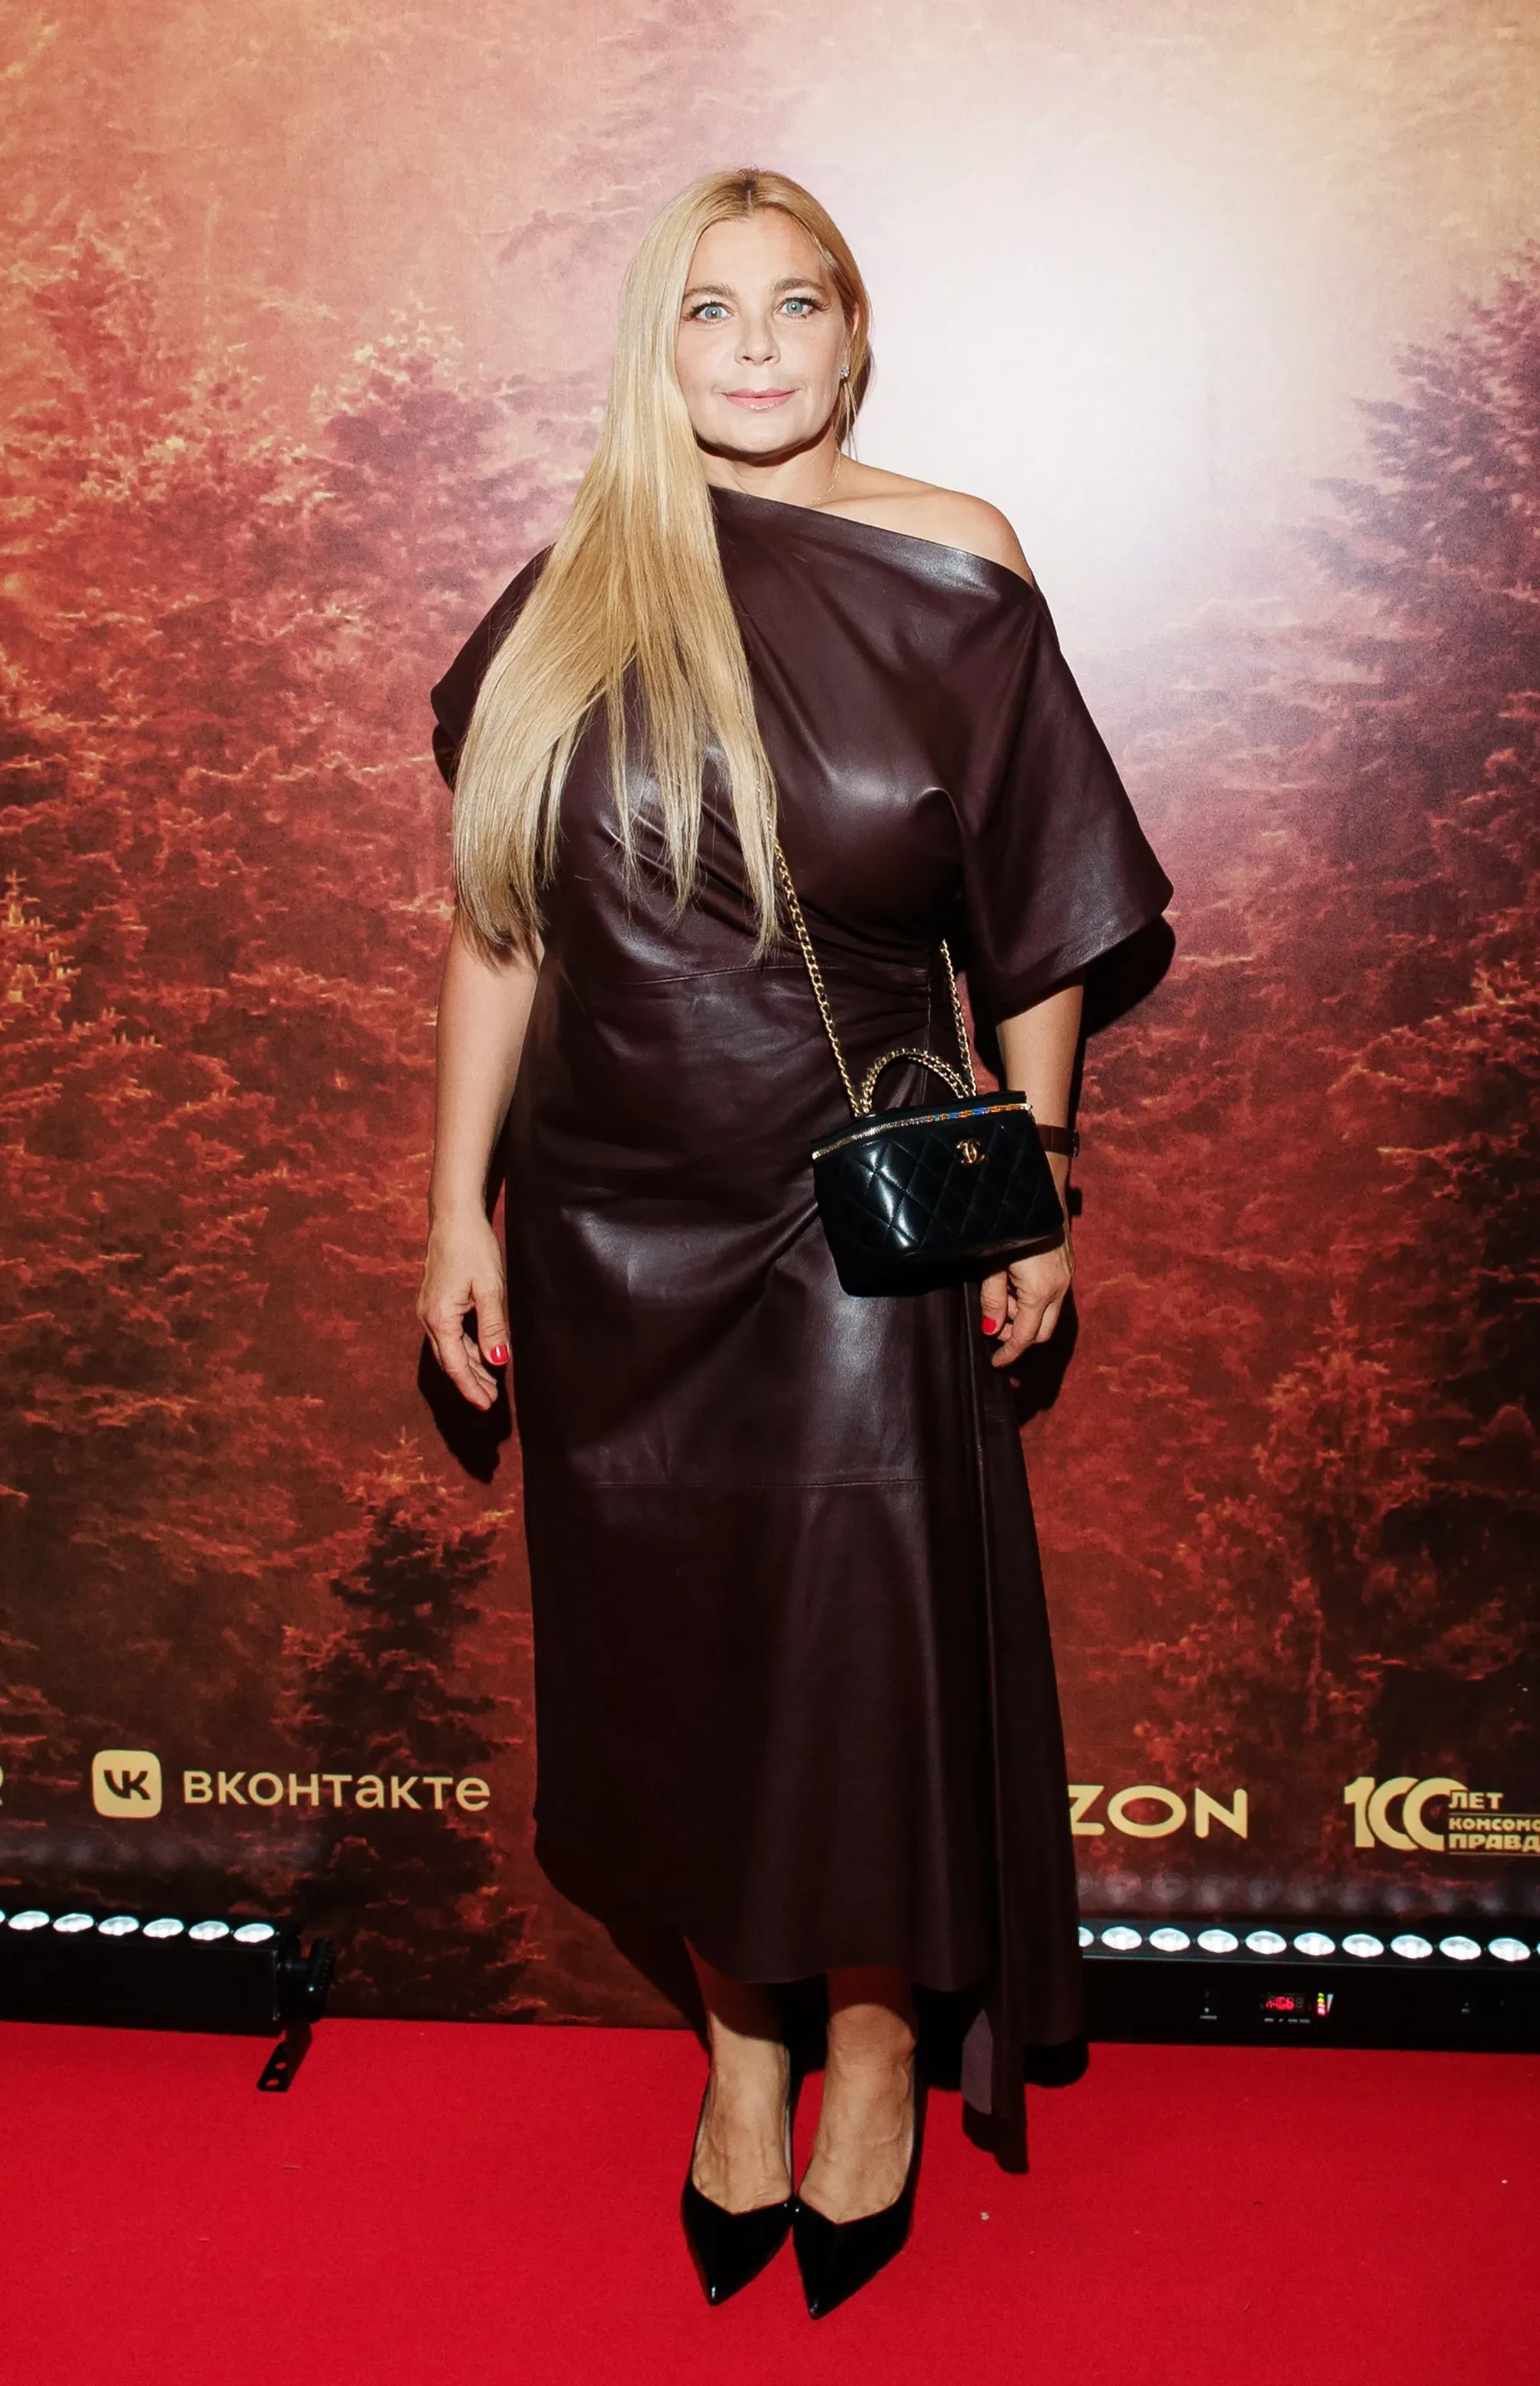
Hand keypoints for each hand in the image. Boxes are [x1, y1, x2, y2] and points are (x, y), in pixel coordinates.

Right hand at [417, 1209, 508, 1410]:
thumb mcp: (490, 1288)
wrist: (453, 1217)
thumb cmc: (473, 1247)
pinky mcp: (435, 1302)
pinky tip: (480, 1354)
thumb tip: (497, 1362)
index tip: (487, 1406)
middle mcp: (428, 1317)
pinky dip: (465, 1349)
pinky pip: (449, 1335)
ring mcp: (429, 1309)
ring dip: (468, 1367)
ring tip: (489, 1383)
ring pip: (449, 1349)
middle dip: (470, 1382)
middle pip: (450, 1361)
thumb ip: (493, 1327)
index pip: (457, 1365)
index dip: (472, 1387)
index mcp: (439, 1318)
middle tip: (490, 1400)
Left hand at [979, 1230, 1073, 1368]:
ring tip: (1003, 1293)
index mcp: (1041, 1292)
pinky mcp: (1068, 1267)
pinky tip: (1017, 1284)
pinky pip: (1053, 1297)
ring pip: (1048, 1314)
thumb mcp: (992, 1266)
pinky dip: (1035, 1301)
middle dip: (1018, 1335)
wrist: (1037, 1194)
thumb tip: (991, 1330)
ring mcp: (1067, 1278)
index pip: (1025, 1336)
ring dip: (1026, 1315)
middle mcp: (1060, 1289)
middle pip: (1042, 1332)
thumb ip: (992, 1300)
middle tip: (995, 1327)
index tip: (997, 1364)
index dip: (1009, 1353)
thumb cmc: (1009, 1228)